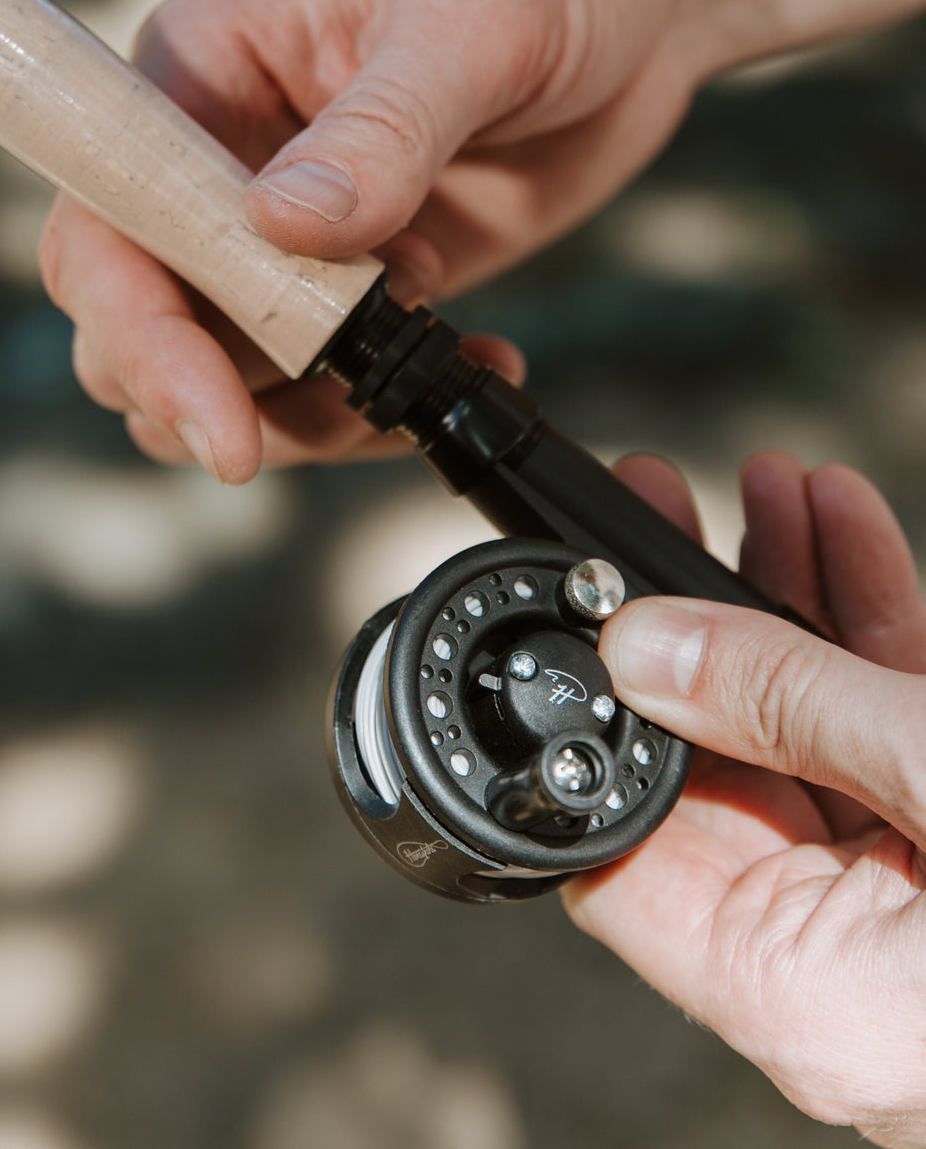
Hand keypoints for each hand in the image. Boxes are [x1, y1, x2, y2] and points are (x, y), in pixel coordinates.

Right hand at [40, 0, 705, 477]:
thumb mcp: (471, 16)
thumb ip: (381, 127)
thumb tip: (280, 226)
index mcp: (203, 70)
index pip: (109, 220)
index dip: (141, 330)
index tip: (220, 420)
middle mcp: (224, 158)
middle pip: (141, 317)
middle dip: (216, 392)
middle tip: (340, 409)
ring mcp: (293, 229)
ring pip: (228, 370)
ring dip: (306, 414)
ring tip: (427, 372)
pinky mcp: (369, 276)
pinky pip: (328, 379)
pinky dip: (381, 406)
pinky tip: (480, 360)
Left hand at [565, 451, 925, 1146]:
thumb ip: (789, 710)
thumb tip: (646, 647)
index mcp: (803, 992)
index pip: (631, 861)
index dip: (598, 726)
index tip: (582, 603)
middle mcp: (841, 961)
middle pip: (716, 769)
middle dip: (691, 616)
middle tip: (657, 498)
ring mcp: (910, 901)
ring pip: (806, 730)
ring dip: (785, 593)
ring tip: (756, 482)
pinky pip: (892, 725)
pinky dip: (871, 621)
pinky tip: (840, 519)